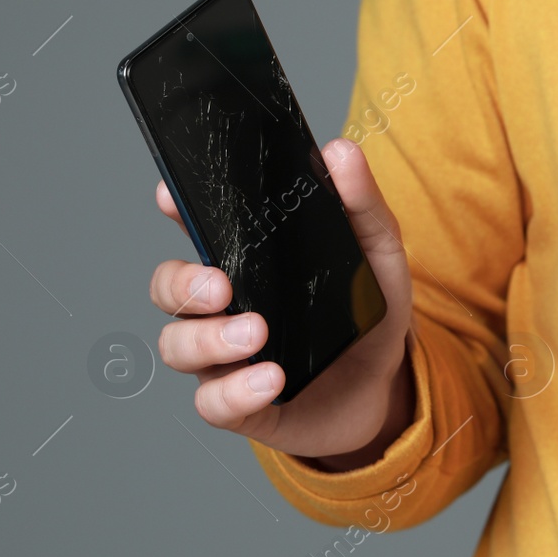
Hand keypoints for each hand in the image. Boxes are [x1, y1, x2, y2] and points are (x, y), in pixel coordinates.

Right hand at [148, 138, 414, 468]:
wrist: (388, 387)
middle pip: (169, 288)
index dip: (177, 210)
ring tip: (257, 334)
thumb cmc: (368, 314)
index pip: (198, 228)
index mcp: (250, 262)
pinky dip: (235, 391)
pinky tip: (270, 379)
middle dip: (181, 283)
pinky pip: (212, 402)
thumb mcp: (379, 253)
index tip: (172, 195)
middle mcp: (224, 307)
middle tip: (221, 286)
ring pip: (177, 345)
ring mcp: (225, 357)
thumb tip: (340, 151)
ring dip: (209, 339)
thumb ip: (362, 205)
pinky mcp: (240, 404)